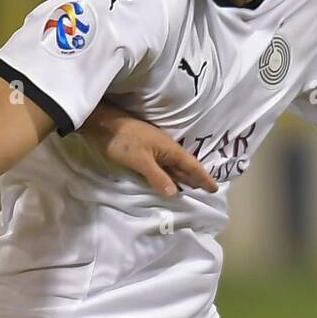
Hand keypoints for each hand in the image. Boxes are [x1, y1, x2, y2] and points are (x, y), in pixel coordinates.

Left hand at [81, 105, 218, 195]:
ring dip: (182, 177)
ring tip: (191, 189)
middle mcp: (166, 148)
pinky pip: (163, 166)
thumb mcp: (140, 161)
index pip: (192, 165)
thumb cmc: (123, 141)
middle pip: (184, 166)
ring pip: (173, 166)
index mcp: (169, 149)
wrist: (102, 123)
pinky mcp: (144, 152)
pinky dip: (169, 175)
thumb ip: (157, 177)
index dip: (203, 177)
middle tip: (207, 191)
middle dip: (196, 178)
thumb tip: (175, 194)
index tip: (215, 188)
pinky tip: (168, 182)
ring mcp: (155, 149)